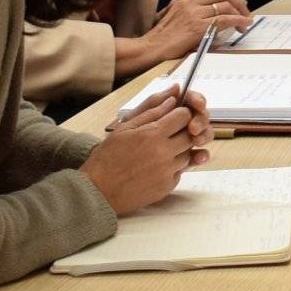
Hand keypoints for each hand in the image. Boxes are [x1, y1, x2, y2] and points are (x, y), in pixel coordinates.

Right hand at [85, 91, 209, 212]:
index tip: (174, 116)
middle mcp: (164, 153)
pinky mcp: (167, 186)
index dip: (181, 114)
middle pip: (191, 136)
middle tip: (169, 133)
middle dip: (184, 131)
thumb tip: (172, 100)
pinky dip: (173, 167)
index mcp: (153, 134)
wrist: (98, 190)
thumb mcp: (124, 128)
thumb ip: (151, 113)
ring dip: (180, 150)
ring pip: (188, 154)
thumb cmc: (107, 157)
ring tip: (159, 151)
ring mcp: (167, 171)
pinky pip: (180, 172)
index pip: (184, 116)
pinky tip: (156, 166)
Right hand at [122, 0, 252, 74]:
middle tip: (245, 11)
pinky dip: (238, 21)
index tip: (237, 2)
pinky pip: (224, 20)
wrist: (151, 48)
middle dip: (239, 1)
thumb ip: (189, 9)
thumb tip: (207, 11)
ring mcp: (195, 14)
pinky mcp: (198, 27)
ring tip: (245, 23)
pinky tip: (243, 25)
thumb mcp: (174, 14)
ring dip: (240, 13)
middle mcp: (191, 2)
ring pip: (226, 6)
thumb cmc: (162, 36)